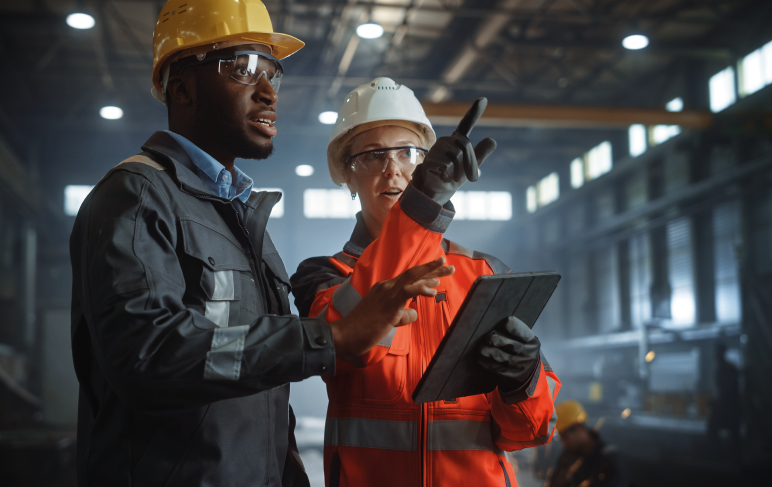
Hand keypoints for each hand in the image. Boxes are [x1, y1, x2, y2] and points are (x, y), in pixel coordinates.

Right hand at [330, 257, 454, 358]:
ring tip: (447, 269)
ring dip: (431, 273)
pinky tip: (433, 291)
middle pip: (413, 273)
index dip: (423, 274)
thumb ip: (401, 314)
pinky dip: (422, 289)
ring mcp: (387, 293)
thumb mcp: (386, 321)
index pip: (407, 278)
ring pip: (412, 277)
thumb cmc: (361, 330)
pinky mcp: (389, 304)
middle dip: (431, 268)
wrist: (343, 335)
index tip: (437, 273)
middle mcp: (386, 287)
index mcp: (383, 289)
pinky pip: (408, 291)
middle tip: (447, 264)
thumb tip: (414, 312)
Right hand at [411, 98, 496, 205]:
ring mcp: (436, 149)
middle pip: (466, 146)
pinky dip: (448, 175)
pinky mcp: (430, 159)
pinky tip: (443, 176)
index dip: (474, 112)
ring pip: (457, 156)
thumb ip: (481, 153)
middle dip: (468, 162)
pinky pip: (447, 165)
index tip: (483, 99)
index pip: (466, 124)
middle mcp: (446, 141)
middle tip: (462, 175)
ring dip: (458, 171)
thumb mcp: (471, 165)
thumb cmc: (454, 175)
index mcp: (457, 140)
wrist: (436, 190)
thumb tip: (493, 140)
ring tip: (450, 176)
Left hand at [478, 316, 540, 392]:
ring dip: (486, 350)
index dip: (509, 324)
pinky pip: (493, 367)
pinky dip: (484, 361)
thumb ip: (515, 333)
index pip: (520, 330)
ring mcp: (518, 366)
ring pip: (499, 356)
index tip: (503, 323)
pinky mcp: (509, 375)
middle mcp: (527, 354)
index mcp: (532, 342)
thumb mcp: (526, 342)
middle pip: (509, 344)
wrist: (529, 376)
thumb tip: (495, 325)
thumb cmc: (523, 352)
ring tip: (482, 347)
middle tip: (488, 338)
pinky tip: (481, 357)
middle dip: (494, 339)